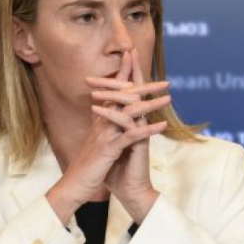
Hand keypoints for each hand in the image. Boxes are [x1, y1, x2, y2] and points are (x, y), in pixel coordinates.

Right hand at [46, 50, 166, 224]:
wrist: (74, 187)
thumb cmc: (88, 165)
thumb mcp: (99, 142)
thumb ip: (106, 127)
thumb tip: (116, 114)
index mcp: (100, 120)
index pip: (114, 92)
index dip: (124, 73)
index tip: (133, 56)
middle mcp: (101, 122)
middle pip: (124, 97)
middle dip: (144, 86)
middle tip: (164, 80)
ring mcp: (104, 134)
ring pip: (129, 113)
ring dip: (151, 104)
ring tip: (169, 98)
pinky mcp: (108, 148)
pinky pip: (131, 136)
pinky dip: (148, 130)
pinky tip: (162, 125)